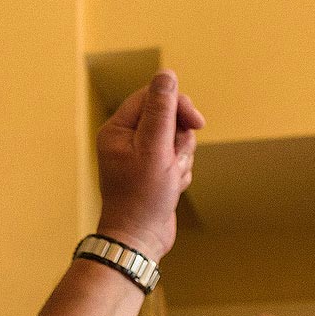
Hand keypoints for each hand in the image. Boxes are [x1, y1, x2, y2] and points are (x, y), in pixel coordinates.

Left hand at [94, 69, 203, 262]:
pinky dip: (181, 172)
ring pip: (177, 138)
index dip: (178, 105)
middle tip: (175, 161)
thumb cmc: (143, 198)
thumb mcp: (155, 149)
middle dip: (180, 139)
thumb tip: (166, 75)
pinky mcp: (154, 170)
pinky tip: (172, 188)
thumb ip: (162, 110)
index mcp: (117, 128)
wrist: (139, 241)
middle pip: (168, 116)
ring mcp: (141, 155)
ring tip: (171, 179)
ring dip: (182, 158)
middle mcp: (126, 139)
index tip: (197, 122)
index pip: (152, 96)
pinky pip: (178, 157)